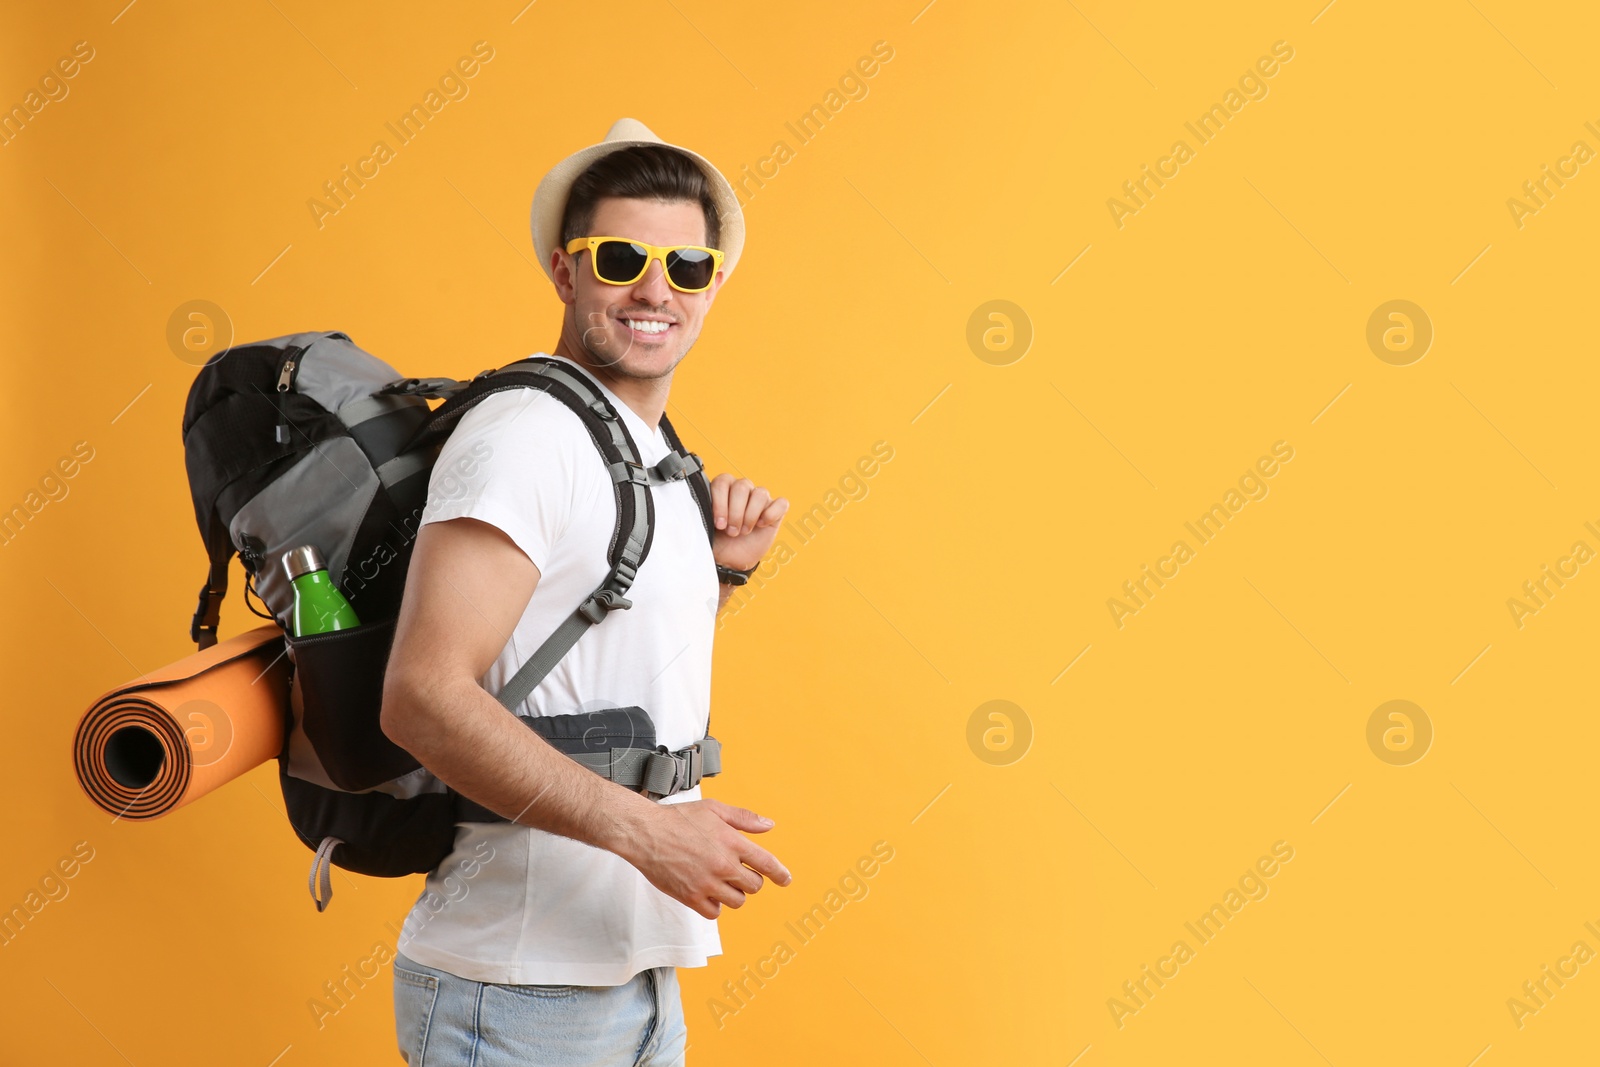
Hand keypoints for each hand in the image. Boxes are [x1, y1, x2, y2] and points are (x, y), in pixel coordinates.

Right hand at [625, 798, 791, 918]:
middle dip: (750, 880)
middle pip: (754, 886)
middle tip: (738, 873)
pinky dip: (715, 906)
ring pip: (737, 901)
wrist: (646, 833)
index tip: (785, 879)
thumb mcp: (714, 809)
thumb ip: (744, 818)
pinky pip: (714, 912)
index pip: (766, 863)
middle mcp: (723, 865)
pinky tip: (709, 893)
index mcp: (732, 842)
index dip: (780, 874)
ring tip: (721, 882)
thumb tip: (768, 826)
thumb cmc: (677, 819)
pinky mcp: (691, 897)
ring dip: (734, 894)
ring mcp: (707, 883)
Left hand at [710, 473, 787, 572]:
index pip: (722, 482)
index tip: (719, 524)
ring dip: (750, 515)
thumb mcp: (703, 527)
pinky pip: (781, 503)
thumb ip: (700, 514)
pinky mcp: (775, 510)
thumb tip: (692, 509)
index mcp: (722, 488)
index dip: (721, 503)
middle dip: (735, 512)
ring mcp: (759, 498)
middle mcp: (741, 489)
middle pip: (742, 487)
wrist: (730, 560)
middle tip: (732, 531)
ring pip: (760, 493)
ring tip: (744, 531)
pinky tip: (761, 525)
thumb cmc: (716, 541)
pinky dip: (771, 514)